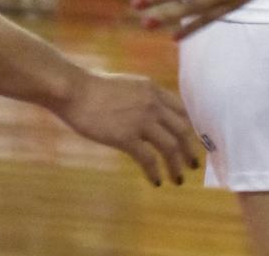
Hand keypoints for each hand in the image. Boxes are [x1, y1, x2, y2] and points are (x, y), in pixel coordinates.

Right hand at [54, 69, 198, 185]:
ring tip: (178, 179)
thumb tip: (150, 114)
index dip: (190, 128)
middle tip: (193, 164)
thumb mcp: (127, 86)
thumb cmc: (93, 88)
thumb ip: (142, 98)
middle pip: (182, 130)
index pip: (182, 111)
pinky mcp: (126, 137)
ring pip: (170, 147)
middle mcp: (153, 104)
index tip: (192, 141)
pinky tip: (156, 181)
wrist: (75, 91)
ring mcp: (141, 120)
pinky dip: (155, 172)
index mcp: (153, 90)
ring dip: (177, 165)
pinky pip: (149, 159)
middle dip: (190, 149)